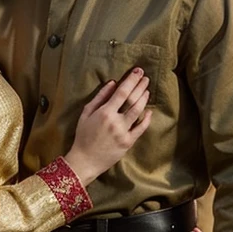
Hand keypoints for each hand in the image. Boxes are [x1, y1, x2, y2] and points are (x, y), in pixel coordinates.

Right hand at [64, 69, 151, 186]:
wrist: (85, 160)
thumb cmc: (83, 135)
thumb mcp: (86, 113)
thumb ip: (100, 97)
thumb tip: (113, 83)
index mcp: (105, 112)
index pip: (122, 92)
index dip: (132, 80)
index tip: (138, 71)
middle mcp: (116, 121)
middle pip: (132, 100)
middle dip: (140, 86)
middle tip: (145, 77)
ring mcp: (123, 132)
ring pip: (138, 112)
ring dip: (144, 99)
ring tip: (147, 90)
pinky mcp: (128, 143)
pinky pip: (140, 129)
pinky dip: (146, 119)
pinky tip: (149, 111)